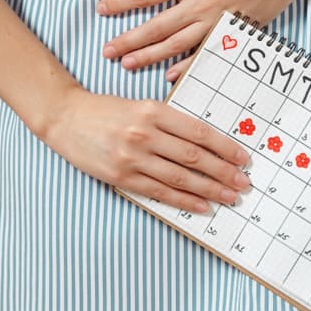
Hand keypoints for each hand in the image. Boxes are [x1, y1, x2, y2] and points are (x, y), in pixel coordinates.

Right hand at [41, 87, 253, 213]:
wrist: (66, 118)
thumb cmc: (106, 110)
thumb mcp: (140, 105)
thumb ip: (169, 121)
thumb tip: (206, 142)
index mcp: (153, 111)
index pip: (198, 132)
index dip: (224, 147)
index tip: (242, 158)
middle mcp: (145, 134)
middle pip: (194, 157)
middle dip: (223, 172)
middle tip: (244, 182)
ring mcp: (132, 157)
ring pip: (180, 177)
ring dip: (210, 189)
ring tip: (230, 196)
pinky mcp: (122, 176)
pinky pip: (160, 192)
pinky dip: (184, 200)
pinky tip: (202, 206)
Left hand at [96, 0, 310, 80]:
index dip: (121, 3)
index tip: (102, 9)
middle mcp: (203, 3)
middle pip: (156, 27)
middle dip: (128, 41)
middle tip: (106, 52)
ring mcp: (220, 21)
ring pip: (178, 45)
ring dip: (150, 56)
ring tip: (128, 64)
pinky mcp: (237, 32)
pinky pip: (208, 54)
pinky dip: (188, 67)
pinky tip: (170, 75)